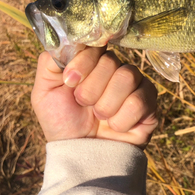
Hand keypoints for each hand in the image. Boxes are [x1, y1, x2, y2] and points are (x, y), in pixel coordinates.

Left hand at [31, 47, 157, 148]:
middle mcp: (116, 69)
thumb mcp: (44, 92)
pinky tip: (115, 126)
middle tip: (84, 105)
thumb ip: (50, 62)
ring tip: (99, 117)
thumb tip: (67, 39)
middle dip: (91, 89)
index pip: (96, 44)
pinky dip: (122, 119)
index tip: (69, 81)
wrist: (80, 155)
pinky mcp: (149, 105)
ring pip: (127, 77)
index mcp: (94, 62)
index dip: (84, 61)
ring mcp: (135, 86)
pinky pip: (140, 100)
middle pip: (112, 62)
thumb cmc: (62, 122)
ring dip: (106, 104)